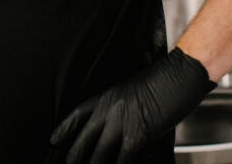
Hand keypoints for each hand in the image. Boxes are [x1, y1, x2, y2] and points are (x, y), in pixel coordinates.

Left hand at [50, 47, 214, 163]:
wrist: (177, 76)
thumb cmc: (162, 78)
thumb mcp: (133, 87)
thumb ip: (123, 103)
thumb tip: (118, 115)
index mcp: (107, 96)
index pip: (78, 113)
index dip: (65, 128)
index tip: (54, 139)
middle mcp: (110, 109)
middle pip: (84, 137)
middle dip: (74, 154)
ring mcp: (121, 123)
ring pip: (99, 152)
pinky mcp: (137, 135)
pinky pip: (122, 158)